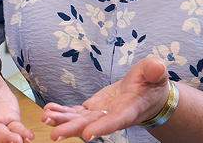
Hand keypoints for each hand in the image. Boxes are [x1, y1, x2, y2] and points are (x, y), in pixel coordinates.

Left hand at [41, 56, 171, 140]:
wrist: (146, 93)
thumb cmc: (152, 84)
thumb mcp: (156, 74)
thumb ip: (155, 70)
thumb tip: (157, 66)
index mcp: (128, 110)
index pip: (115, 121)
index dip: (101, 128)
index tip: (87, 135)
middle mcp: (112, 116)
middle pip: (91, 125)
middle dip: (72, 129)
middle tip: (55, 134)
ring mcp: (100, 114)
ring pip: (79, 120)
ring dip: (62, 120)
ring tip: (45, 119)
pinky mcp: (93, 109)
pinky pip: (75, 112)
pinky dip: (62, 111)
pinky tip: (48, 110)